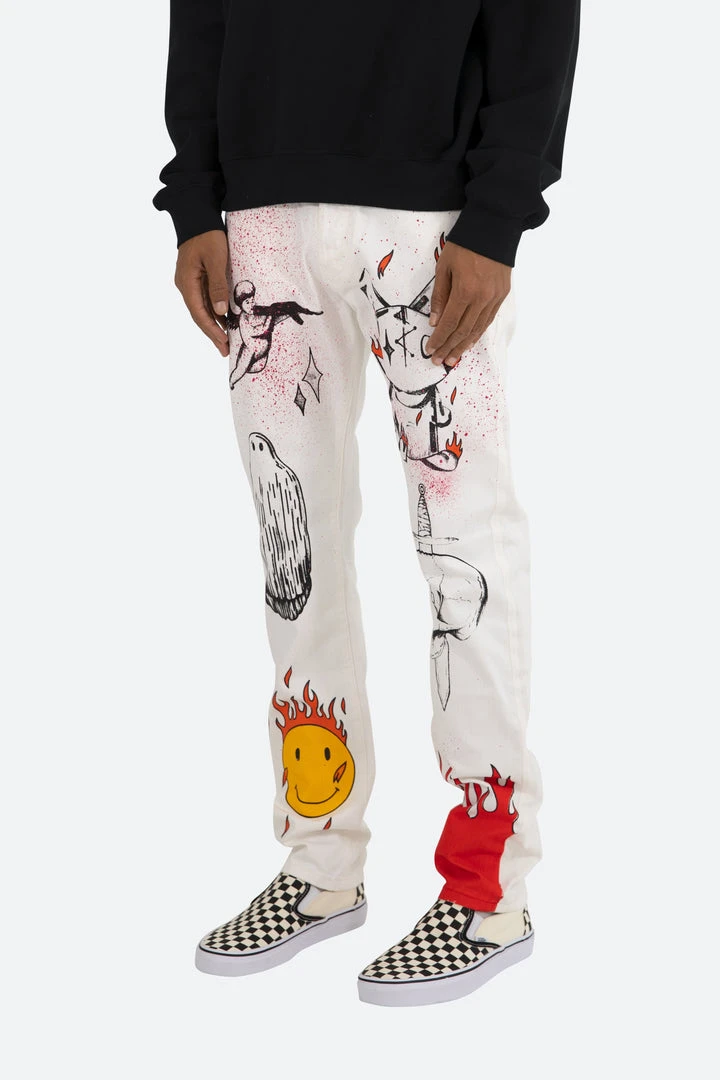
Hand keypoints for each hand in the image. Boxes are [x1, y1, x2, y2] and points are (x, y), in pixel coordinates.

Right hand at [174, 230, 229, 355]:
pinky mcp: (197, 278)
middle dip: (213, 333)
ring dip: (214, 324)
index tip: (223, 344)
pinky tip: (225, 320)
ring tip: (227, 340)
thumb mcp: (215, 259)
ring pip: (203, 309)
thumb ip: (217, 285)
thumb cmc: (207, 235)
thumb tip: (220, 311)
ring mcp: (190, 282)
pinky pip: (205, 299)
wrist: (197, 215)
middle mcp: (186, 286)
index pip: (199, 314)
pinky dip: (215, 311)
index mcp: (187, 283)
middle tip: (225, 350)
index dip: (212, 331)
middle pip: (199, 315)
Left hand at [427, 242, 510, 366]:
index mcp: (465, 291)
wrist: (495, 227)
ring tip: (453, 358)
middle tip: (439, 361)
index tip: (430, 350)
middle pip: (463, 331)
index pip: (449, 323)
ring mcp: (494, 298)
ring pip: (477, 329)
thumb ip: (440, 296)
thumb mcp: (444, 267)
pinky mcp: (502, 295)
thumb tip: (435, 321)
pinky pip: (488, 320)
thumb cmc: (465, 244)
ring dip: (464, 346)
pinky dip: (477, 333)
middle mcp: (482, 298)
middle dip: (449, 348)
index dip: (439, 339)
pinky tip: (469, 342)